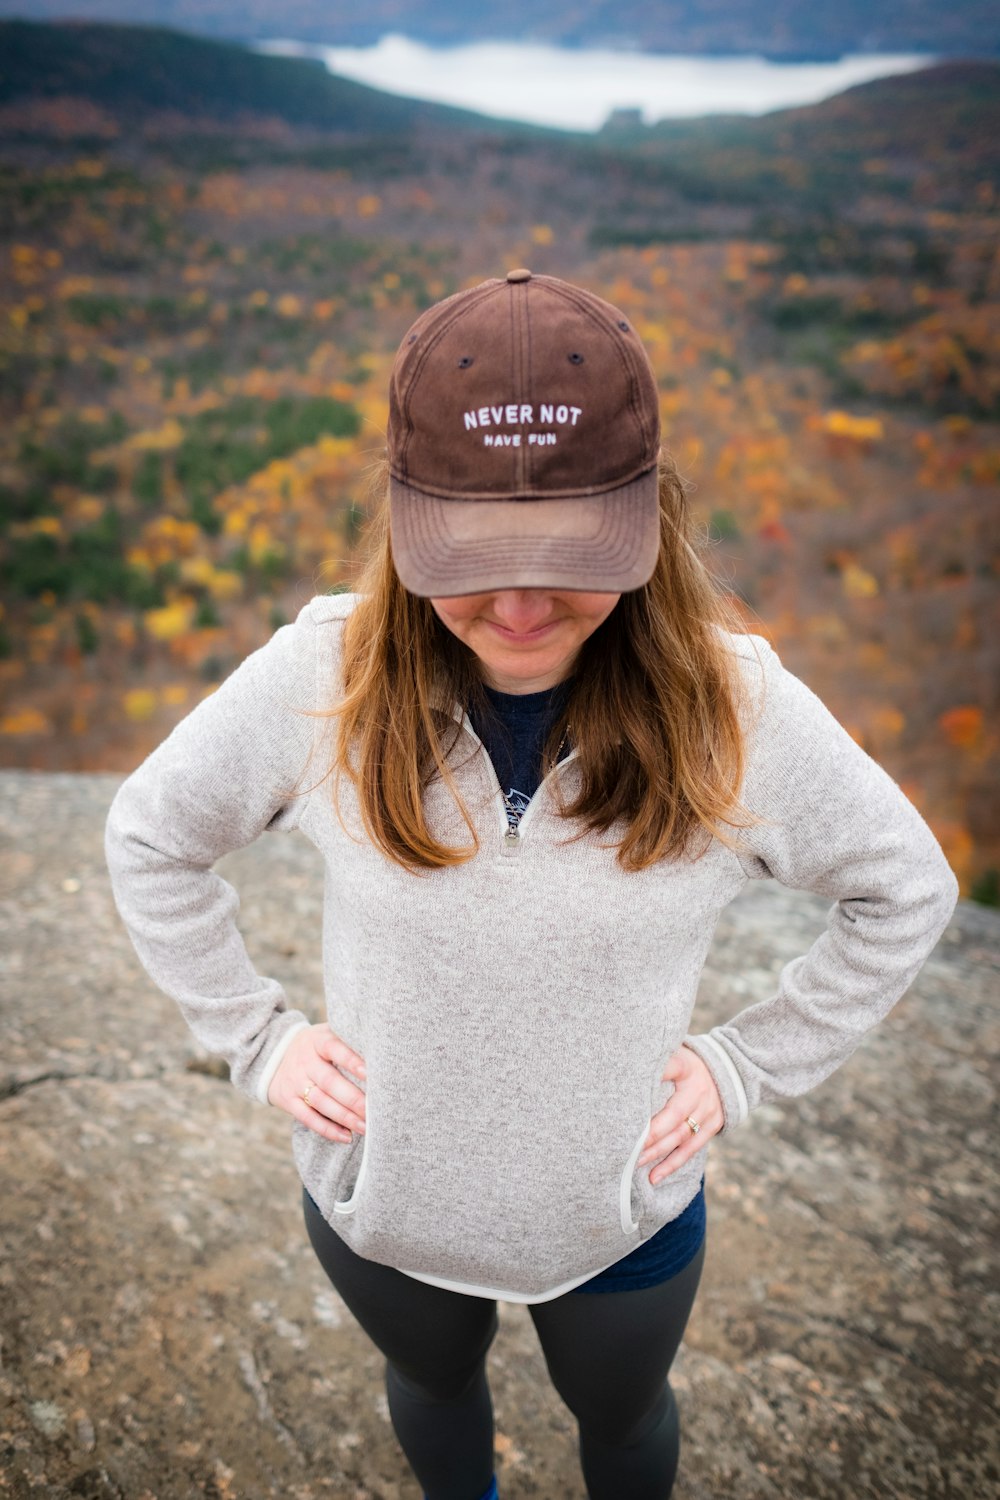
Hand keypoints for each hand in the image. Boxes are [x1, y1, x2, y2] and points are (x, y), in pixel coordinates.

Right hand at [267, 1023, 366, 1142]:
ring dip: (345, 1117)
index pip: (335, 1048)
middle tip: (375, 1111)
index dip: (352, 1061)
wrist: (274, 1055)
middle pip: (330, 1082)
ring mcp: (295, 1082)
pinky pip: (308, 1118)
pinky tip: (346, 1136)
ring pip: (321, 1102)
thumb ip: (349, 1041)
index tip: (371, 1074)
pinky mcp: (288, 1101)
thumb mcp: (327, 1034)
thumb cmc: (316, 1046)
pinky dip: (328, 1129)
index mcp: (318, 1041)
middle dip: (354, 1099)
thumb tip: (382, 1054)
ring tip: (366, 1127)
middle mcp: (305, 1061)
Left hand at [637, 1046, 722, 1184]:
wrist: (729, 1073)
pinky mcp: (712, 1127)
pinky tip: (654, 1176)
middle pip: (673, 1114)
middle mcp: (699, 1091)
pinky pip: (690, 1149)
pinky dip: (672, 1164)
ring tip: (635, 1162)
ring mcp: (708, 1111)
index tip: (632, 1095)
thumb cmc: (690, 1065)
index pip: (671, 1069)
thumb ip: (657, 1061)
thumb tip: (627, 1063)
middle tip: (627, 1144)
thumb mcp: (676, 1054)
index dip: (656, 1080)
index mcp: (687, 1067)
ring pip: (681, 1136)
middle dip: (650, 1132)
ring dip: (657, 1152)